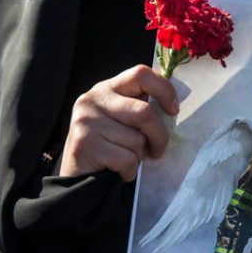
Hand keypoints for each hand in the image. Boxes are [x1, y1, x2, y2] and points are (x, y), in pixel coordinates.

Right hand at [60, 65, 177, 181]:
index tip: (174, 110)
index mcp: (107, 88)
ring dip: (139, 156)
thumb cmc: (109, 146)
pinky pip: (126, 159)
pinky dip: (130, 171)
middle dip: (159, 136)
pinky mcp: (84, 144)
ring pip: (136, 139)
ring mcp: (86, 120)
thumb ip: (140, 108)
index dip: (164, 90)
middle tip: (158, 150)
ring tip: (126, 159)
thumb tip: (172, 106)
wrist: (77, 178)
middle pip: (144, 112)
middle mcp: (93, 99)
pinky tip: (119, 172)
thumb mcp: (122, 119)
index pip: (141, 74)